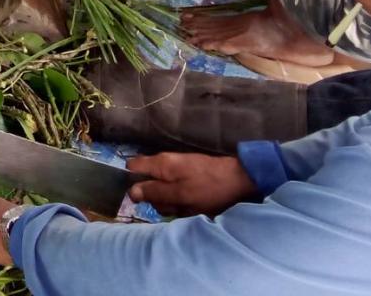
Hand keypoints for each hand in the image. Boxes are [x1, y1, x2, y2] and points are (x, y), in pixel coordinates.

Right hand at [128, 152, 255, 216]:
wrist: (240, 180)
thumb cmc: (209, 188)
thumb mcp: (180, 195)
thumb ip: (154, 192)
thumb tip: (130, 191)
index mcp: (160, 164)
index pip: (131, 167)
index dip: (131, 182)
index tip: (140, 198)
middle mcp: (165, 162)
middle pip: (146, 180)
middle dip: (155, 197)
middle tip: (170, 206)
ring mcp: (177, 167)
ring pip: (162, 187)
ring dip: (170, 200)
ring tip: (186, 207)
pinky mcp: (188, 174)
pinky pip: (175, 188)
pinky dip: (180, 198)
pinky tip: (193, 205)